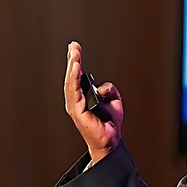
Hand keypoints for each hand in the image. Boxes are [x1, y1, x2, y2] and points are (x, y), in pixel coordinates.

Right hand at [63, 41, 123, 163]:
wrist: (110, 140)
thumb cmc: (109, 123)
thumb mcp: (114, 101)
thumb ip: (110, 89)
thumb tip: (103, 87)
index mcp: (82, 97)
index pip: (76, 76)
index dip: (75, 61)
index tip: (75, 47)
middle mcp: (75, 100)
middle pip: (71, 76)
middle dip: (72, 59)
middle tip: (74, 46)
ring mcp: (74, 106)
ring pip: (71, 82)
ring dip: (73, 66)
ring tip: (75, 53)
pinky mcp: (76, 111)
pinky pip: (74, 91)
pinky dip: (74, 78)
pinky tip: (75, 67)